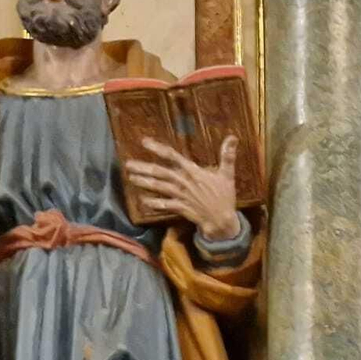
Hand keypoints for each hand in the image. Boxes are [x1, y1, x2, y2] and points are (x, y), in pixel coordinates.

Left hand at [123, 135, 240, 239]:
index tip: (144, 142)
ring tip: (131, 178)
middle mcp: (184, 183)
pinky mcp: (181, 209)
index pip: (172, 156)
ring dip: (144, 182)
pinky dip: (154, 203)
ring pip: (159, 187)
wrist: (223, 222)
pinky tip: (143, 200)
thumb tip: (233, 137)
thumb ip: (227, 156)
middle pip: (160, 172)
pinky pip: (165, 205)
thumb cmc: (225, 197)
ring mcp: (182, 196)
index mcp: (194, 172)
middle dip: (144, 168)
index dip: (157, 148)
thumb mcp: (228, 175)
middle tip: (127, 164)